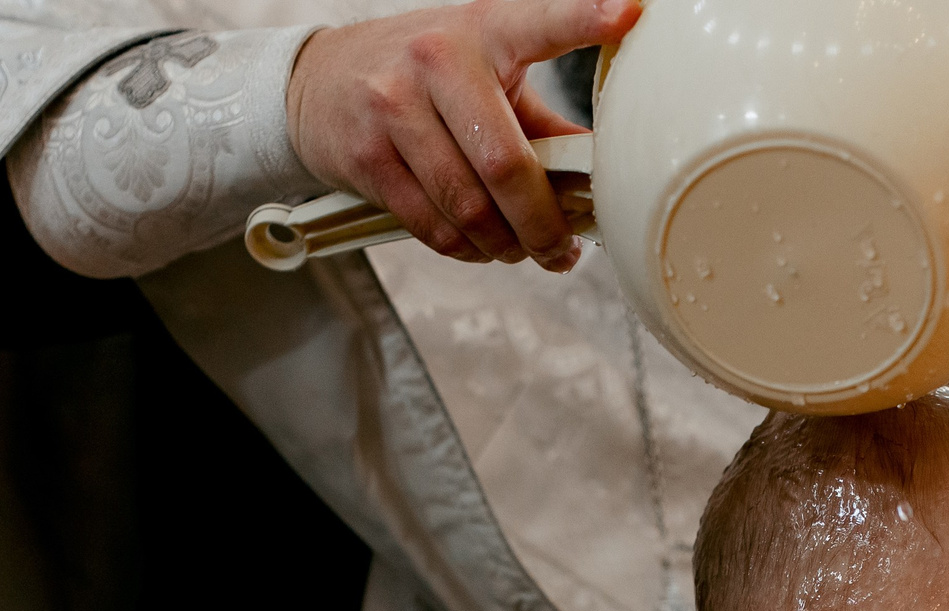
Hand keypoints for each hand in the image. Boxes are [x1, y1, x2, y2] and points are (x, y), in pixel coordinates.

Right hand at [287, 0, 638, 270]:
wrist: (320, 82)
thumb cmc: (423, 79)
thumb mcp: (484, 73)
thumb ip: (542, 118)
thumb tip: (603, 174)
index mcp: (484, 30)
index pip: (541, 20)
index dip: (586, 16)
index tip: (629, 13)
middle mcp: (436, 60)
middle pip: (506, 165)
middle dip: (543, 225)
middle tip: (563, 250)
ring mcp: (394, 107)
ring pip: (468, 207)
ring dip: (505, 246)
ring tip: (520, 250)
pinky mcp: (366, 156)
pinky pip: (431, 225)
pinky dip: (464, 249)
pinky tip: (478, 245)